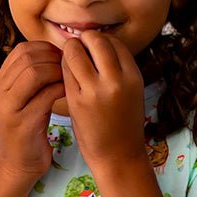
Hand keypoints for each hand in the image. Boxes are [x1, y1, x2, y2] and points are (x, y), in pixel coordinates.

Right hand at [0, 41, 66, 181]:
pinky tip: (70, 93)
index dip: (45, 48)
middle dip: (53, 58)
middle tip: (70, 67)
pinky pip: (45, 96)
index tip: (62, 57)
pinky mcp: (23, 124)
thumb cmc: (28, 131)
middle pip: (27, 58)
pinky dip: (61, 89)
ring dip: (57, 71)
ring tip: (70, 79)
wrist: (18, 165)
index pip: (21, 51)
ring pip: (34, 73)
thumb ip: (31, 79)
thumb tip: (54, 53)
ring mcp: (9, 108)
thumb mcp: (24, 101)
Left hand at [60, 29, 148, 170]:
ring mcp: (95, 91)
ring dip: (69, 51)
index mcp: (133, 76)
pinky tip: (65, 75)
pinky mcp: (77, 101)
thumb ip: (118, 70)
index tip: (93, 49)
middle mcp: (116, 80)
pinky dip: (62, 68)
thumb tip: (97, 44)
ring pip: (75, 52)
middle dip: (84, 40)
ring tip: (70, 61)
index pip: (114, 42)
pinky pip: (64, 72)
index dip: (101, 41)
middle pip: (96, 40)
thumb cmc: (123, 124)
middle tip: (79, 49)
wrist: (118, 157)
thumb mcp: (131, 92)